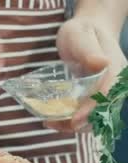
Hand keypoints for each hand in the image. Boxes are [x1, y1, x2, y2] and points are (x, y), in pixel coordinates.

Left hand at [46, 16, 127, 131]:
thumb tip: (101, 63)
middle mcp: (115, 85)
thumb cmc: (82, 31)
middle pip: (103, 112)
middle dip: (80, 123)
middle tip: (53, 124)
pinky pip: (86, 113)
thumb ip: (88, 50)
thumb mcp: (80, 36)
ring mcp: (106, 92)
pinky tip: (53, 120)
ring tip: (50, 123)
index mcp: (117, 71)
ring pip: (94, 117)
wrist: (87, 31)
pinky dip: (71, 120)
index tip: (74, 120)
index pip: (107, 95)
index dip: (91, 110)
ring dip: (74, 125)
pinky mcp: (95, 97)